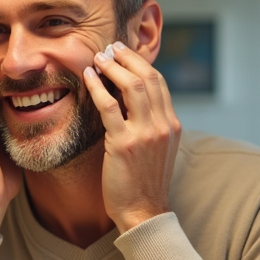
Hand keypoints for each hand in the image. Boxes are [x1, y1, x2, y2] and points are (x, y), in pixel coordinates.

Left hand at [82, 42, 180, 232]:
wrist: (143, 212)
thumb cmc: (143, 183)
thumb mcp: (155, 149)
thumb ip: (149, 125)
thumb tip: (129, 102)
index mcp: (171, 125)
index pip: (159, 82)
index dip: (140, 63)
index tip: (123, 53)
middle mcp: (163, 125)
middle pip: (148, 77)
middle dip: (127, 57)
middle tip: (109, 47)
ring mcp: (146, 134)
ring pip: (132, 86)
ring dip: (113, 66)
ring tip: (98, 57)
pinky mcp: (124, 144)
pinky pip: (109, 106)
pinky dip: (98, 86)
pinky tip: (88, 76)